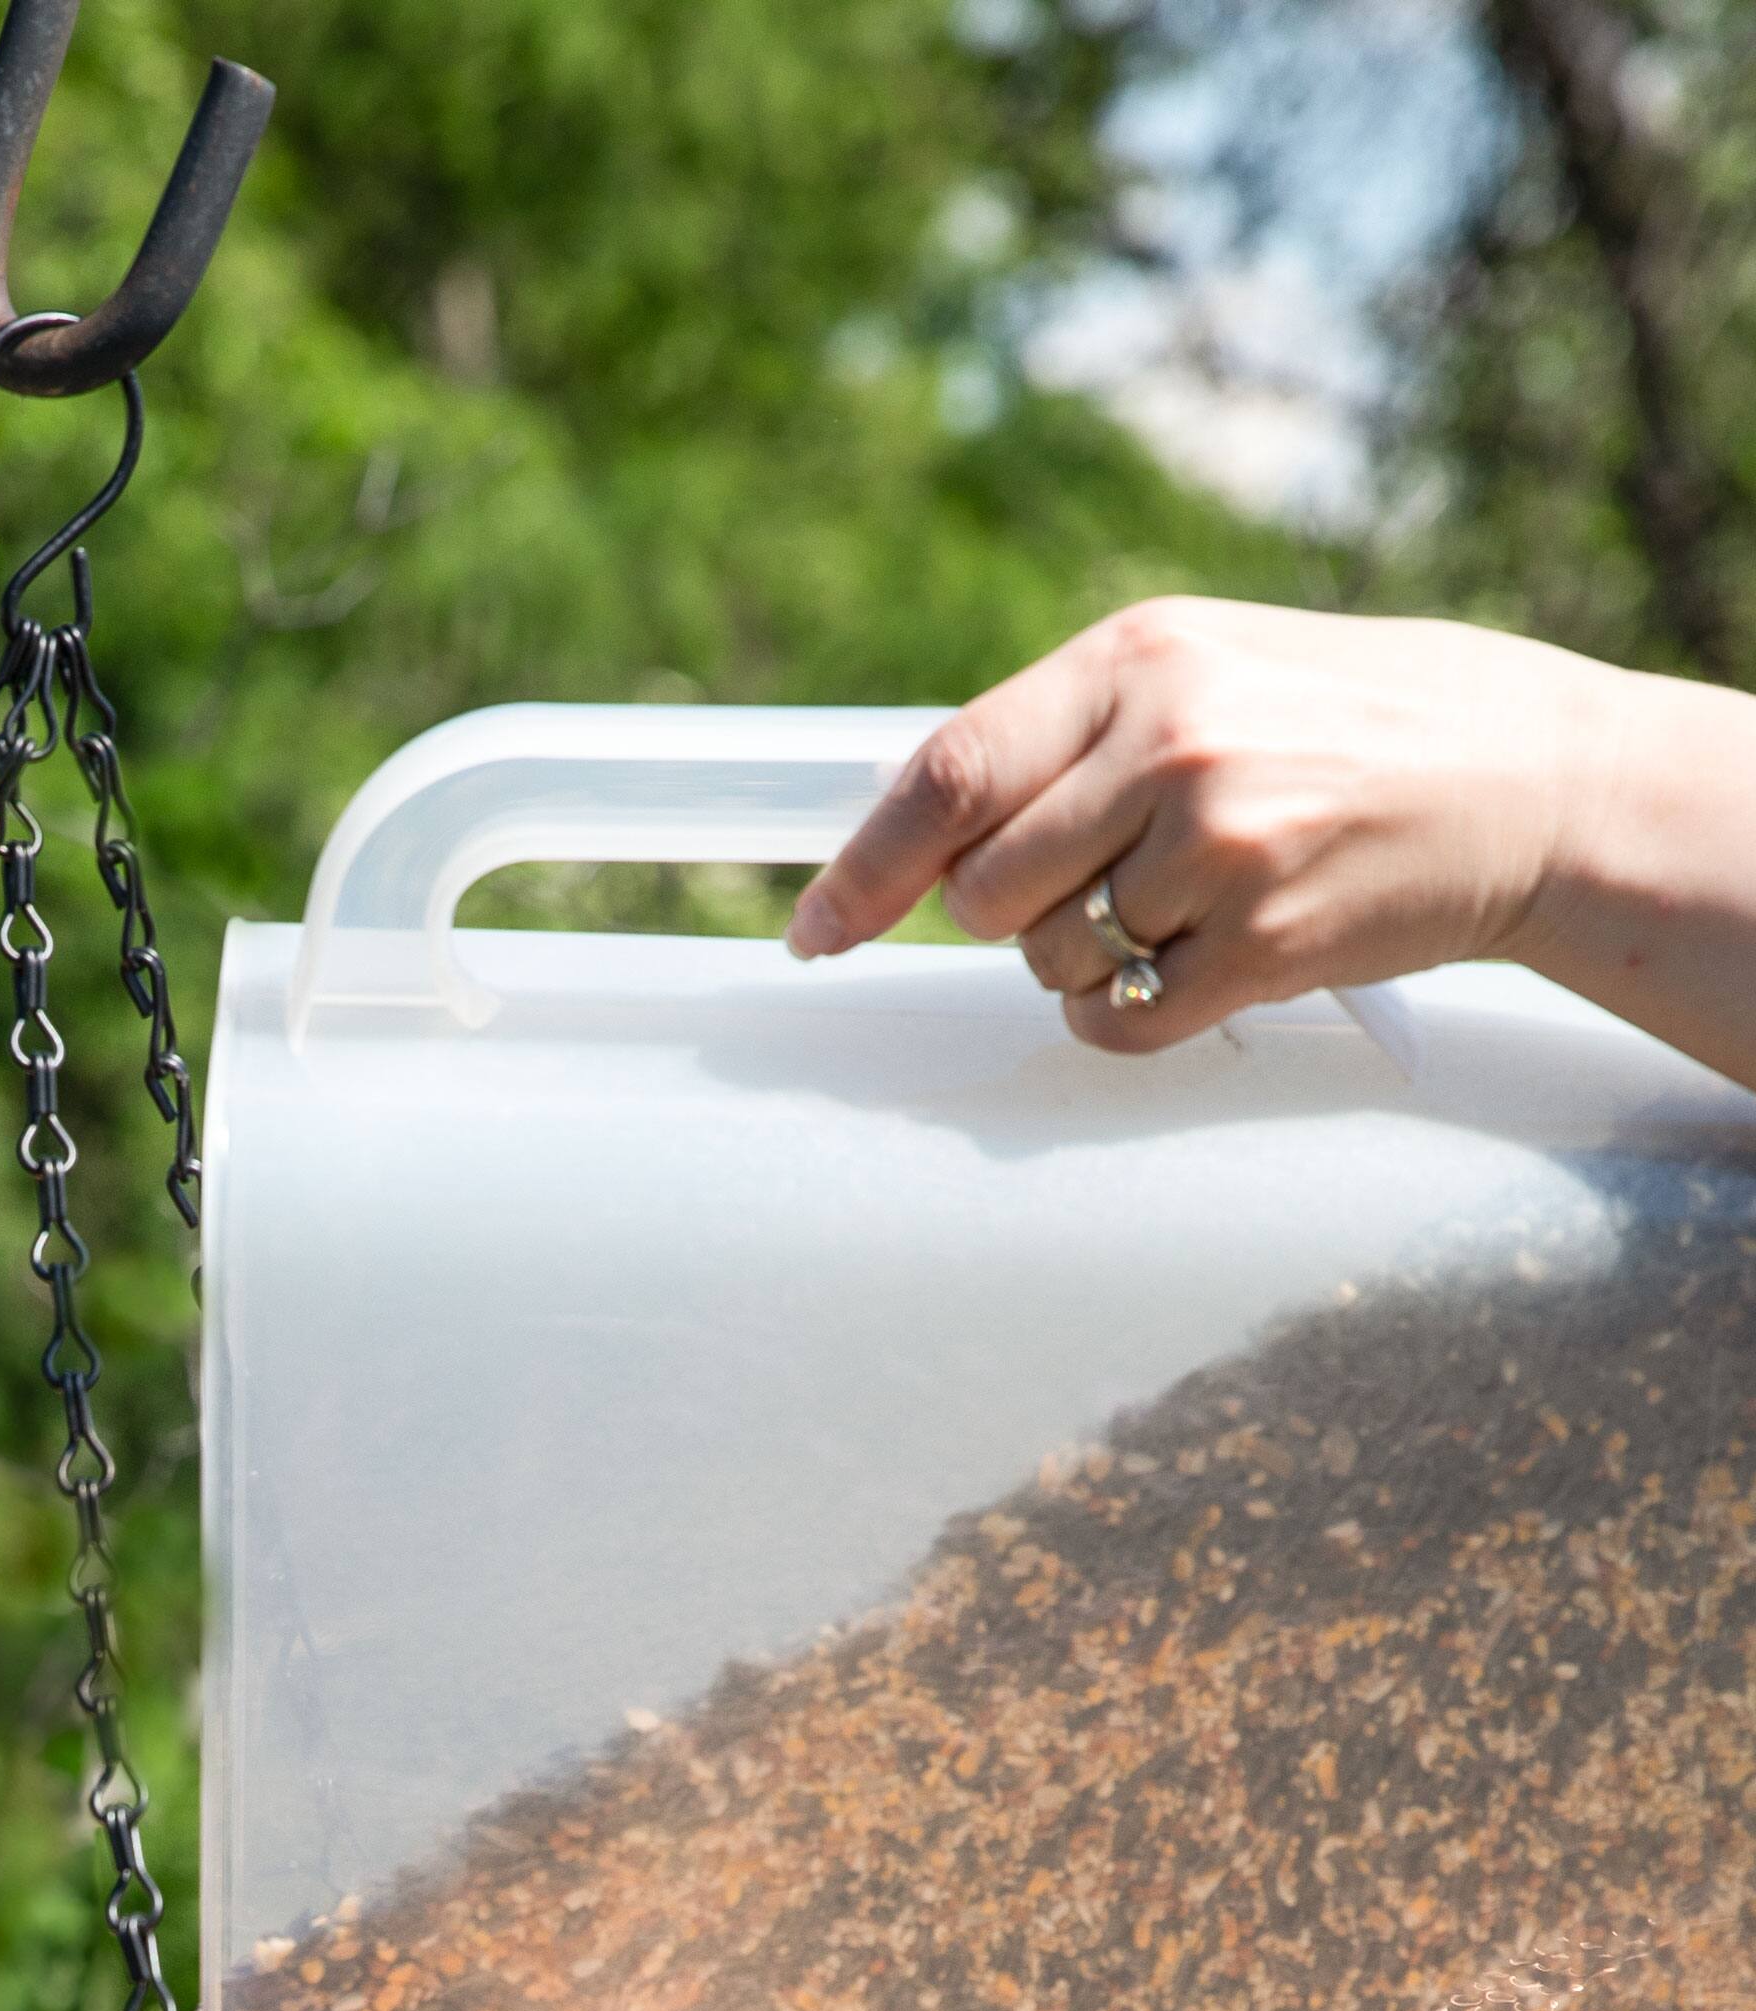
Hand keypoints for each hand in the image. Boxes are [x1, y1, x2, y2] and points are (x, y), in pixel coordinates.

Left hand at [787, 597, 1612, 1048]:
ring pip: (1048, 963)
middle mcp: (1171, 746)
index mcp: (1136, 658)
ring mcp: (1220, 849)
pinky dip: (1125, 1016)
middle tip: (1093, 883)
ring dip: (1079, 961)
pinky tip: (1195, 964)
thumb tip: (907, 826)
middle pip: (982, 893)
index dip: (859, 869)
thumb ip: (1060, 732)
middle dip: (1007, 914)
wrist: (1527, 779)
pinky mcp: (1263, 944)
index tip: (811, 930)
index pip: (945, 776)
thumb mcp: (1200, 671)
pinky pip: (1115, 1024)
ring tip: (1177, 905)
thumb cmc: (1340, 723)